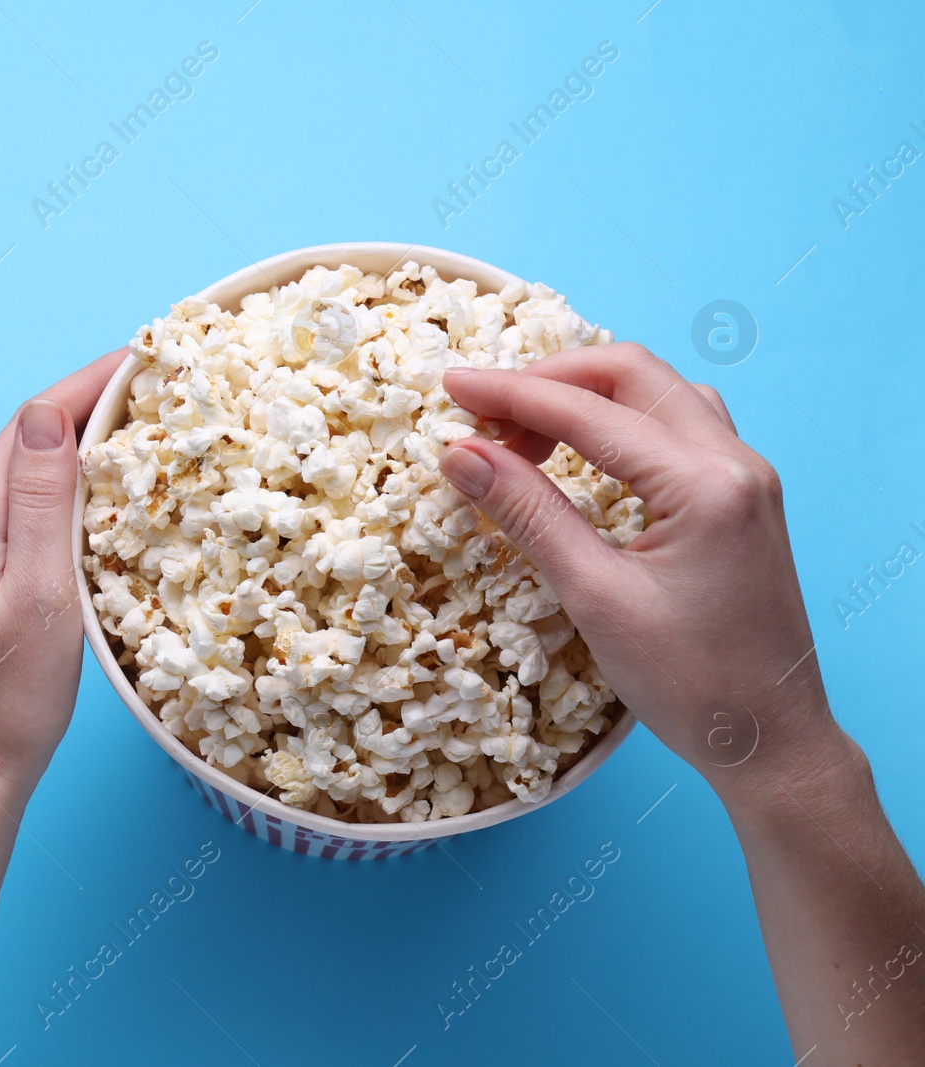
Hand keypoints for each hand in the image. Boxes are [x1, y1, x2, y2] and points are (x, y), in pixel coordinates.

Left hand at [0, 348, 128, 804]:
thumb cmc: (8, 699)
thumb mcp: (37, 595)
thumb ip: (40, 502)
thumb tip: (45, 411)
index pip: (30, 423)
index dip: (86, 384)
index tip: (144, 357)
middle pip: (27, 440)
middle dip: (88, 403)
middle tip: (156, 384)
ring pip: (29, 475)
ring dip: (81, 443)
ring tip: (143, 426)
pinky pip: (31, 512)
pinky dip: (73, 489)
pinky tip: (108, 498)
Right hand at [437, 343, 853, 806]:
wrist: (773, 742)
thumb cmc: (690, 685)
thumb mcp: (595, 598)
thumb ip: (527, 514)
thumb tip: (460, 454)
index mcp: (704, 483)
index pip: (589, 411)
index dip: (511, 392)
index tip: (451, 385)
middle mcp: (736, 461)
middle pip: (632, 374)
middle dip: (549, 381)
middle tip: (483, 414)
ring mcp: (747, 476)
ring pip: (659, 392)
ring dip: (587, 397)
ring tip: (525, 436)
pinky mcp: (743, 498)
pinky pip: (679, 426)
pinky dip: (621, 422)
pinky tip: (584, 455)